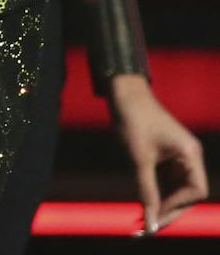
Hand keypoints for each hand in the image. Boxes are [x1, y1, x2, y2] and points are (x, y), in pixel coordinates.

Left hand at [109, 75, 208, 233]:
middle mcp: (190, 155)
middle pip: (189, 193)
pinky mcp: (168, 155)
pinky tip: (146, 202)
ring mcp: (180, 155)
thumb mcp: (139, 159)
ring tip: (146, 218)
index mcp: (190, 153)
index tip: (157, 216)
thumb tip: (150, 220)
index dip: (178, 206)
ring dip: (164, 202)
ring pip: (178, 188)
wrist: (123, 94)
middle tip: (151, 225)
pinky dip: (159, 191)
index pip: (195, 191)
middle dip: (171, 209)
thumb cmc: (133, 120)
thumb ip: (147, 190)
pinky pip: (169, 179)